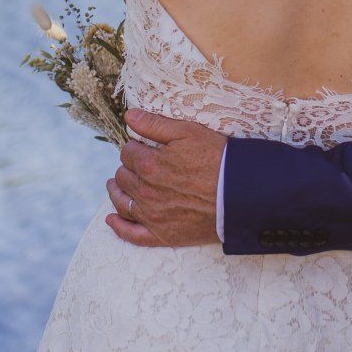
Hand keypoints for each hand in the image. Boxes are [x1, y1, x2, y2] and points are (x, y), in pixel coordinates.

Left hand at [104, 107, 223, 247]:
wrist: (240, 195)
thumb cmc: (218, 159)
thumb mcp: (188, 132)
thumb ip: (155, 124)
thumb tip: (128, 116)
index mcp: (149, 165)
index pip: (127, 153)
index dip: (134, 148)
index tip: (142, 147)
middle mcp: (145, 192)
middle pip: (123, 176)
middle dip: (127, 168)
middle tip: (137, 165)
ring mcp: (152, 216)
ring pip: (121, 202)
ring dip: (117, 191)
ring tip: (116, 185)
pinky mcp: (162, 235)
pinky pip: (131, 234)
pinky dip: (118, 227)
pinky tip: (111, 220)